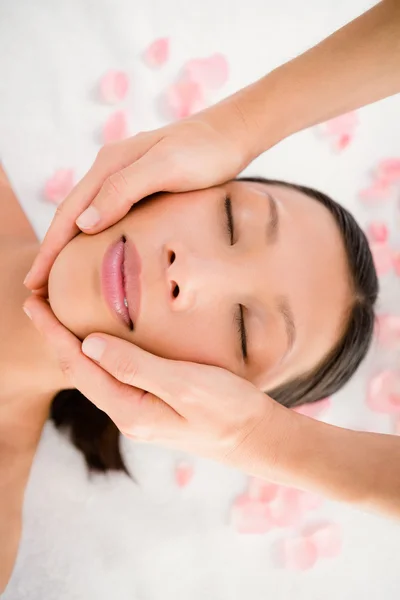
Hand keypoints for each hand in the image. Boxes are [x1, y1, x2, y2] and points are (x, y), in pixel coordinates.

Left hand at [24, 295, 289, 477]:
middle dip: (56, 337)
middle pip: (80, 371)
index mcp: (130, 410)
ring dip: (75, 344)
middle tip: (41, 302)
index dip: (53, 333)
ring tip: (62, 317)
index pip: (79, 366)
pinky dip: (101, 352)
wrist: (258, 437)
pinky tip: (104, 339)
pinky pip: (116, 375)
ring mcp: (141, 411)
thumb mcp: (185, 385)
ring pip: (96, 373)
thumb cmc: (229, 410)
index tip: (34, 302)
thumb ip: (137, 367)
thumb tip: (89, 344)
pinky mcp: (155, 404)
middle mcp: (128, 413)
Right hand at [25, 99, 256, 292]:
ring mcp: (126, 178)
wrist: (233, 133)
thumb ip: (123, 190)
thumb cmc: (205, 152)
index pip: (69, 213)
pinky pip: (109, 216)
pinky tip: (98, 255)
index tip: (35, 282)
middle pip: (72, 216)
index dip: (50, 249)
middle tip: (40, 290)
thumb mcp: (165, 167)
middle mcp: (111, 170)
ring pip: (88, 217)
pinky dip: (95, 239)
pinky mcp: (142, 187)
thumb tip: (82, 224)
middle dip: (53, 252)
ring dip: (70, 246)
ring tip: (61, 278)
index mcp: (109, 166)